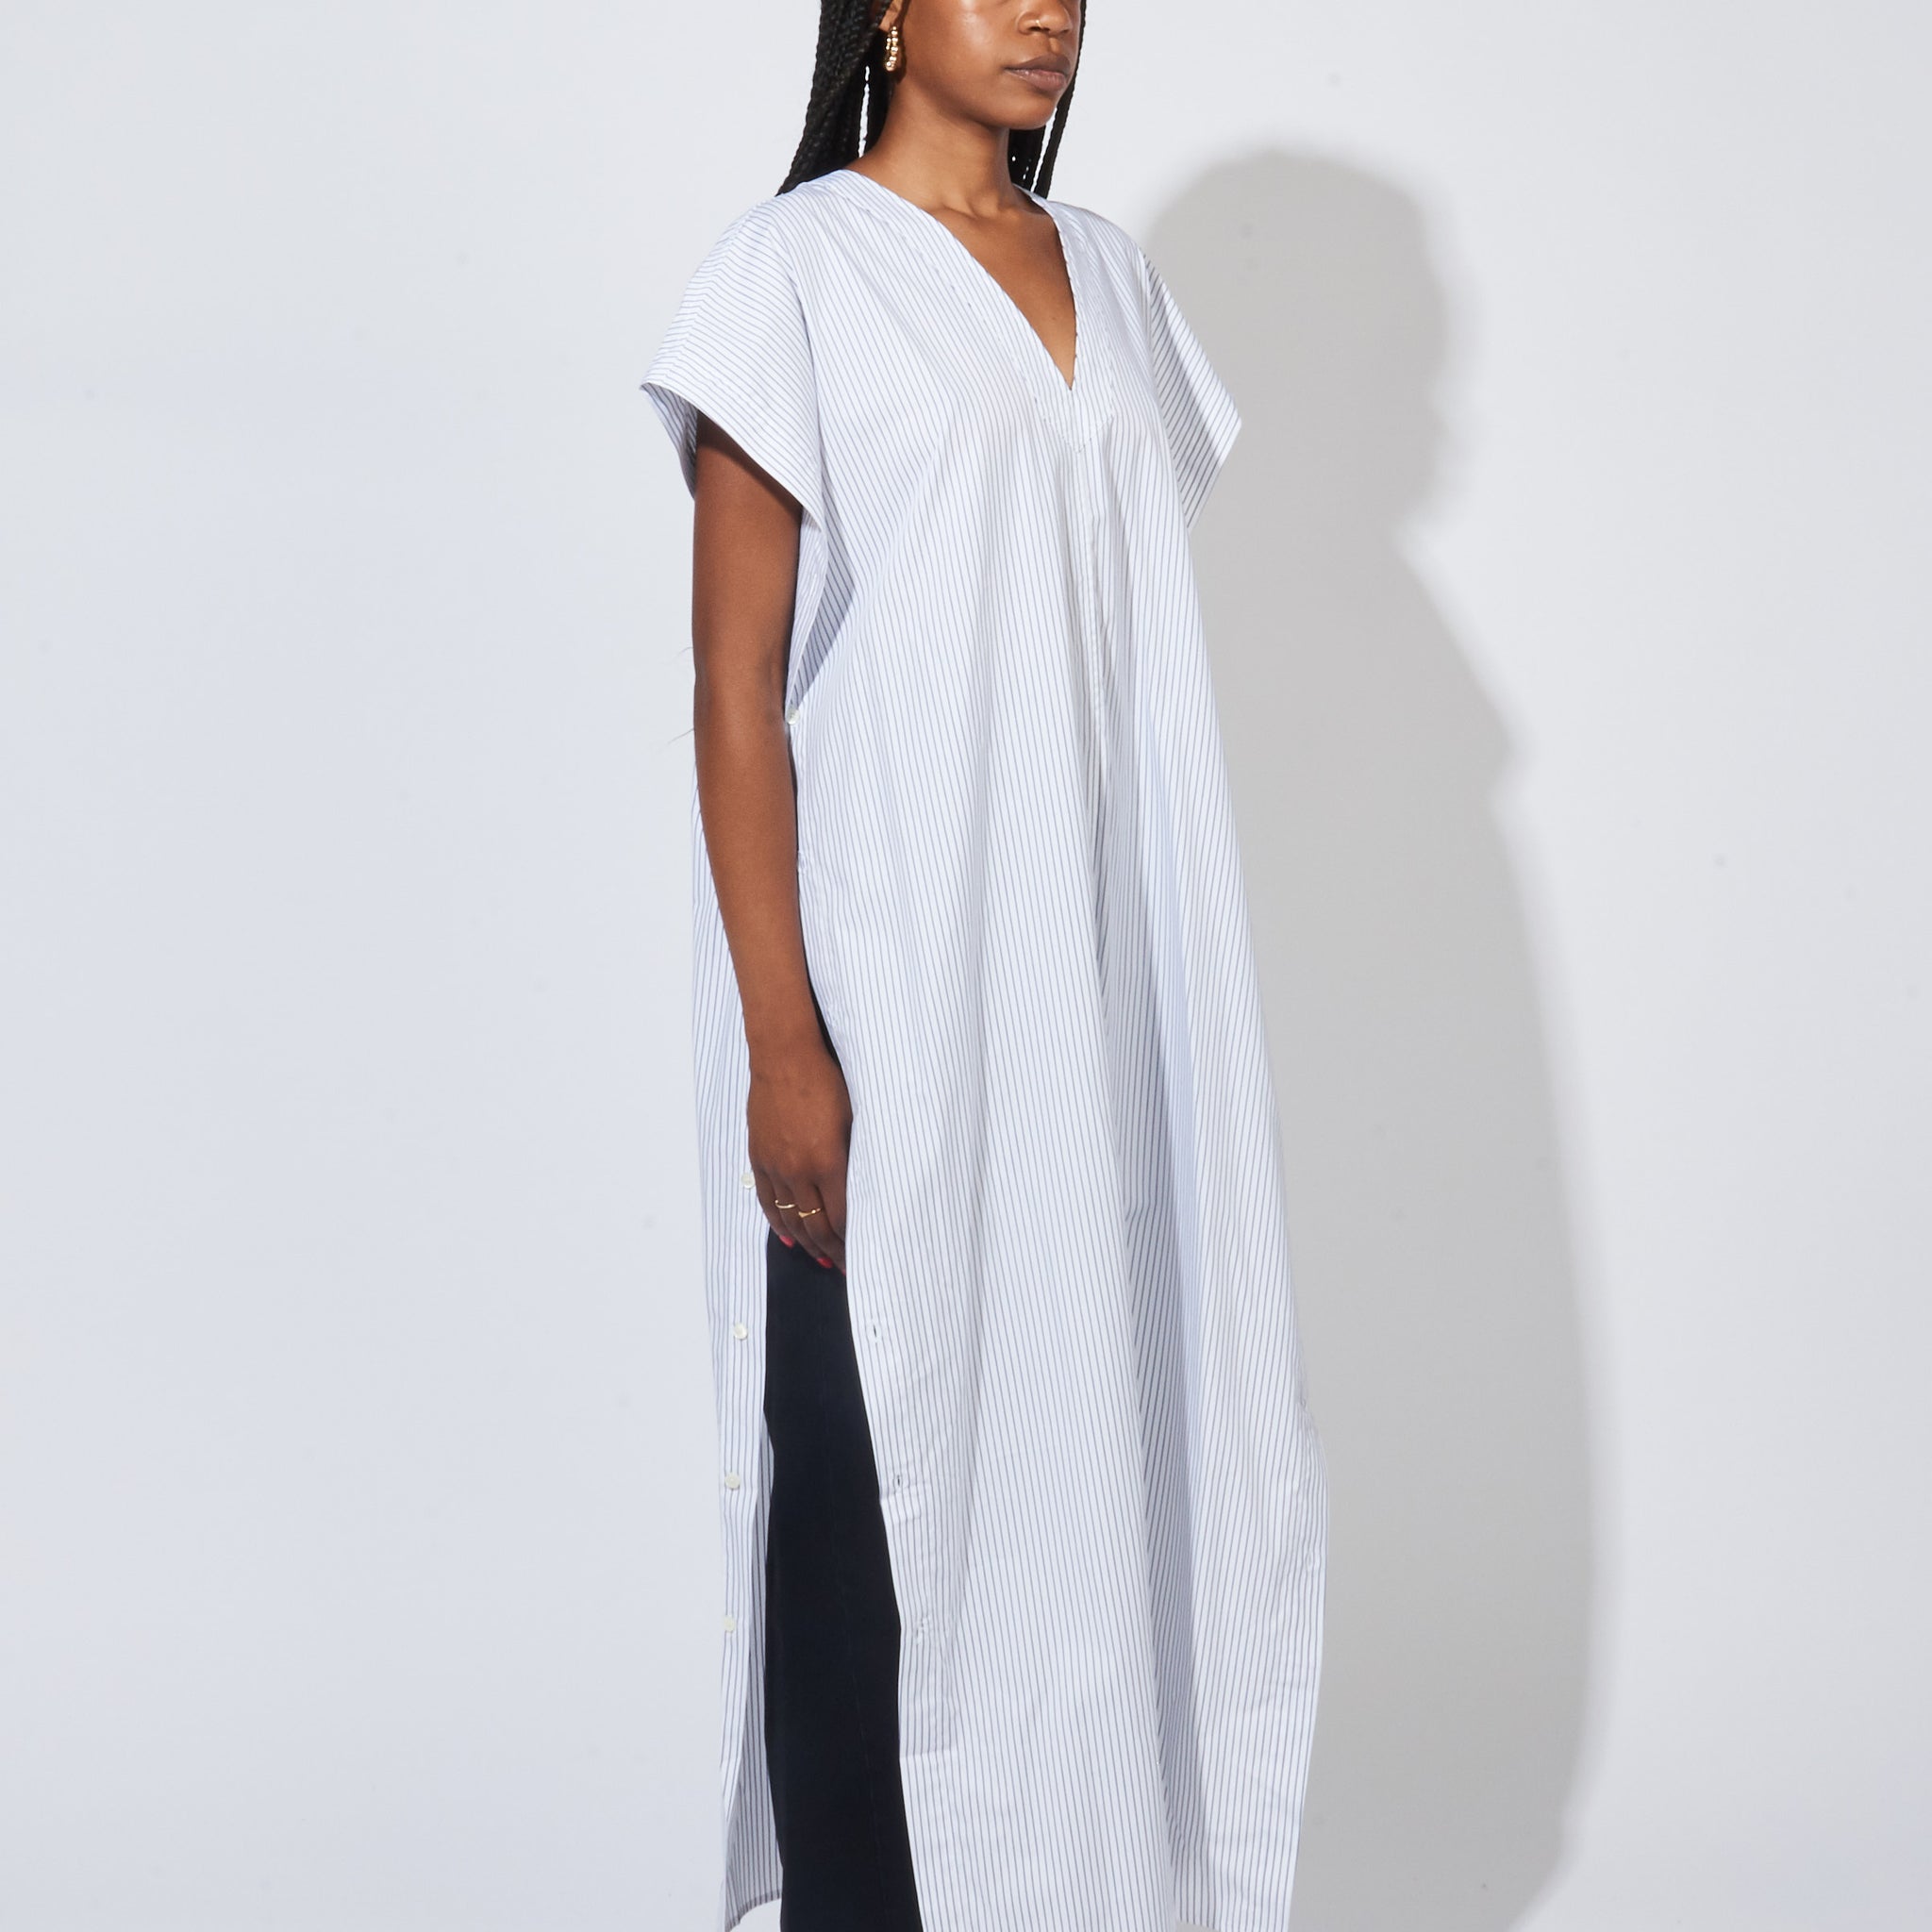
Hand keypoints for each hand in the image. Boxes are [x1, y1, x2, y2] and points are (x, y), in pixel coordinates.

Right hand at [747, 1040, 849, 1270]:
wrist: (785, 1056)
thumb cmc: (826, 1079)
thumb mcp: (855, 1118)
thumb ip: (858, 1156)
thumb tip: (867, 1187)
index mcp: (828, 1162)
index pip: (843, 1217)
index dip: (853, 1241)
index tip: (864, 1255)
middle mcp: (799, 1170)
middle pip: (816, 1226)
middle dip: (833, 1250)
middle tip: (845, 1268)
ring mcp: (775, 1166)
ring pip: (791, 1219)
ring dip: (807, 1243)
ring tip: (821, 1258)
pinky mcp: (760, 1157)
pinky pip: (768, 1201)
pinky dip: (779, 1223)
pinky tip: (788, 1237)